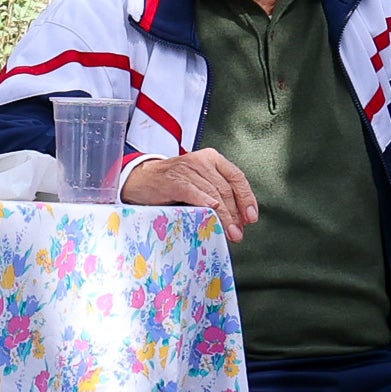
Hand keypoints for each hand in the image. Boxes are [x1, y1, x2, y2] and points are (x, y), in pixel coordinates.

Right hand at [120, 147, 260, 240]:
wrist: (139, 179)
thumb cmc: (172, 184)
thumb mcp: (199, 183)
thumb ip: (217, 194)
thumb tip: (239, 220)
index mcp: (213, 159)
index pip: (237, 178)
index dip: (247, 198)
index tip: (251, 217)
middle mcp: (202, 161)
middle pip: (226, 189)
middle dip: (235, 214)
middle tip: (238, 232)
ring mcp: (186, 169)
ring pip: (213, 193)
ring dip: (223, 216)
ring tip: (229, 232)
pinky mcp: (172, 180)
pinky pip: (192, 192)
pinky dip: (204, 202)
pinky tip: (211, 211)